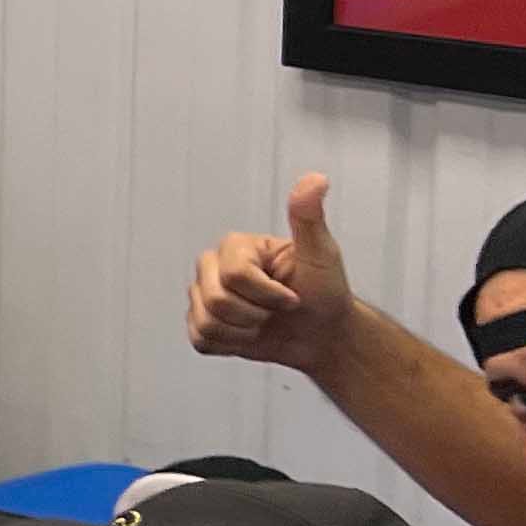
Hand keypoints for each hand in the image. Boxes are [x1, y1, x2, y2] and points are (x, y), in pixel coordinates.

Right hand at [188, 172, 354, 372]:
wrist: (322, 334)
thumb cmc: (324, 292)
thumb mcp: (321, 253)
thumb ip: (308, 218)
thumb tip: (315, 179)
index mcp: (237, 247)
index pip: (235, 275)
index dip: (268, 294)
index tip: (293, 295)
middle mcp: (213, 267)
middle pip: (215, 299)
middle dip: (255, 314)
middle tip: (277, 310)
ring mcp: (203, 295)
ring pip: (208, 323)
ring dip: (244, 332)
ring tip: (263, 323)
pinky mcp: (201, 323)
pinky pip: (201, 340)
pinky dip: (230, 346)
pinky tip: (248, 335)